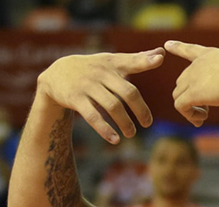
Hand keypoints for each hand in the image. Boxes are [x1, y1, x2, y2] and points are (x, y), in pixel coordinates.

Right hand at [37, 48, 163, 143]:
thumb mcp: (111, 62)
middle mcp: (101, 73)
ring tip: (131, 133)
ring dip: (125, 122)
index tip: (160, 60)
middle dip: (140, 109)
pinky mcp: (75, 99)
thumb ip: (136, 60)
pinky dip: (105, 129)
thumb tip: (161, 54)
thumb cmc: (92, 69)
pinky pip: (92, 116)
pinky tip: (115, 140)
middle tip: (148, 124)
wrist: (56, 73)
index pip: (131, 62)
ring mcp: (88, 86)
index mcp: (112, 64)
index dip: (145, 61)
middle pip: (127, 91)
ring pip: (112, 106)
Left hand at [165, 41, 218, 126]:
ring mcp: (193, 78)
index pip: (191, 50)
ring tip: (204, 116)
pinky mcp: (192, 93)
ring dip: (190, 108)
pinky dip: (189, 115)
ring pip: (178, 95)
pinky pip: (180, 107)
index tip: (167, 45)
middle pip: (182, 81)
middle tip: (207, 109)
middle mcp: (199, 64)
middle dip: (192, 96)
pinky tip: (201, 120)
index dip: (178, 48)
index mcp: (212, 55)